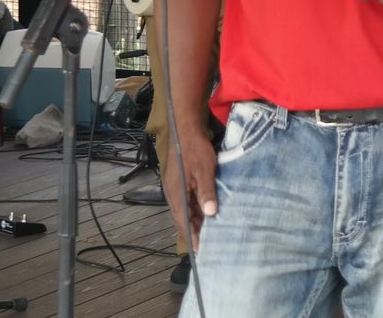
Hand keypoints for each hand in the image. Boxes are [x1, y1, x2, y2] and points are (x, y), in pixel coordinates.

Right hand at [165, 124, 217, 238]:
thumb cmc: (195, 149)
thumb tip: (210, 213)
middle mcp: (172, 194)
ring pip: (185, 211)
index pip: (182, 221)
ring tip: (209, 234)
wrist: (186, 130)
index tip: (199, 250)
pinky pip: (187, 201)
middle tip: (207, 246)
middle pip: (182, 219)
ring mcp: (175, 189)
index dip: (191, 236)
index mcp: (176, 193)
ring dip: (195, 221)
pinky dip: (195, 210)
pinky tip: (206, 214)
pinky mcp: (179, 183)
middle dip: (194, 232)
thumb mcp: (205, 171)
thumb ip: (207, 192)